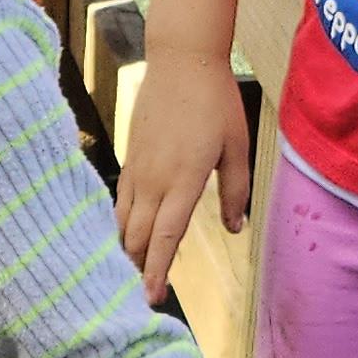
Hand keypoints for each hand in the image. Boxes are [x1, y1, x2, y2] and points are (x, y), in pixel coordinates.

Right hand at [116, 48, 249, 304]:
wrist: (181, 59)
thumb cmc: (215, 100)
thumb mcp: (236, 146)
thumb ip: (235, 191)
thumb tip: (235, 228)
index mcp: (183, 180)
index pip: (166, 238)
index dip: (158, 271)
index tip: (153, 298)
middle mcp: (154, 181)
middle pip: (138, 239)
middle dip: (141, 268)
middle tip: (148, 290)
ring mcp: (137, 170)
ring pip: (124, 224)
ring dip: (130, 249)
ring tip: (139, 266)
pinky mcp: (129, 159)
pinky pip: (121, 203)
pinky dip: (125, 224)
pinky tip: (133, 233)